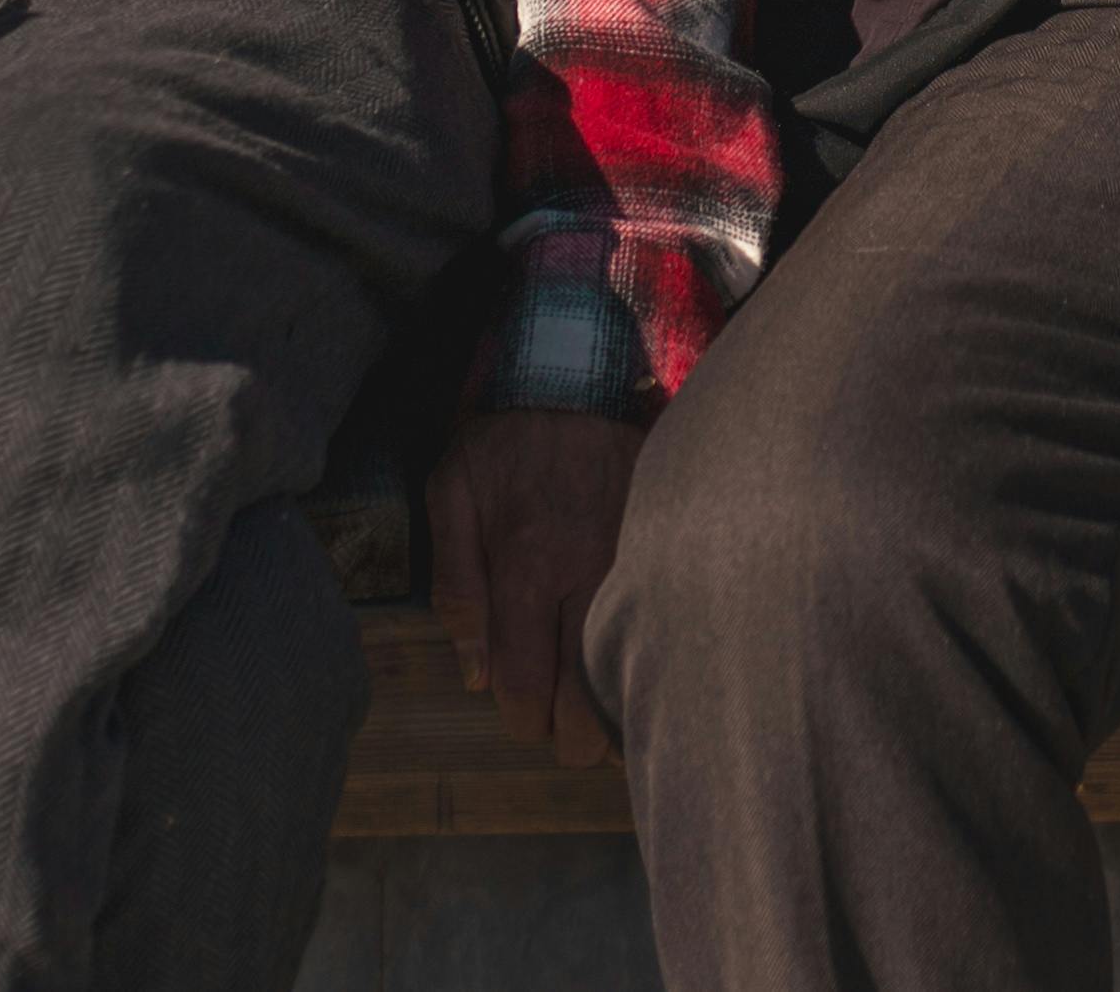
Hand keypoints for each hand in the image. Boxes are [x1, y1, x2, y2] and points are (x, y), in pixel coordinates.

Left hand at [427, 406, 646, 765]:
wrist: (581, 380)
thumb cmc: (506, 444)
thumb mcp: (451, 493)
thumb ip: (456, 587)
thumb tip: (474, 673)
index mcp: (527, 567)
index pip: (525, 682)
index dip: (522, 719)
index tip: (524, 719)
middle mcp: (588, 575)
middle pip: (588, 699)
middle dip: (575, 739)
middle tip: (567, 736)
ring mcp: (636, 565)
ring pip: (638, 670)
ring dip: (622, 710)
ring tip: (608, 718)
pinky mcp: (667, 551)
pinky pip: (668, 627)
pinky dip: (658, 662)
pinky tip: (648, 672)